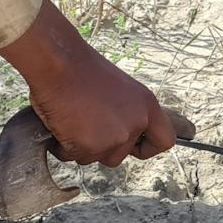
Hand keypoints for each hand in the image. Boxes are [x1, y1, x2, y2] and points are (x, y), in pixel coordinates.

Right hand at [0, 0, 177, 165]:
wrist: (58, 64)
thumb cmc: (81, 69)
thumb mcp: (119, 87)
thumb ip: (126, 111)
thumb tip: (120, 130)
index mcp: (147, 106)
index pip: (165, 140)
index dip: (147, 147)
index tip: (133, 147)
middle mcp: (135, 124)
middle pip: (120, 155)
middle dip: (101, 147)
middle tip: (85, 123)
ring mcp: (114, 138)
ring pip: (95, 158)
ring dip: (81, 146)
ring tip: (71, 118)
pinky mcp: (90, 147)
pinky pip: (73, 156)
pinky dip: (63, 146)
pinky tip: (60, 123)